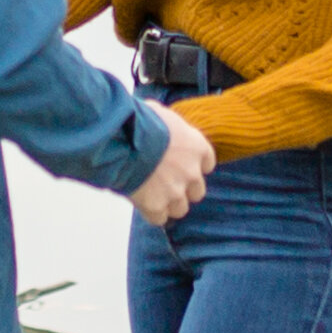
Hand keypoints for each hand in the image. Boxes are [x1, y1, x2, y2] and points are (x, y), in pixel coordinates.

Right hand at [132, 113, 214, 227]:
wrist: (124, 140)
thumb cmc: (140, 122)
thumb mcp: (160, 113)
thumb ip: (167, 125)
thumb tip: (158, 119)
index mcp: (197, 147)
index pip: (207, 164)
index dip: (194, 166)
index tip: (182, 164)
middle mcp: (192, 172)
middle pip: (197, 191)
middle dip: (183, 188)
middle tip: (165, 182)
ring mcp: (175, 191)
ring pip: (180, 208)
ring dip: (168, 203)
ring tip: (151, 194)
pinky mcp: (157, 206)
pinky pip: (159, 218)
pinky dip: (151, 213)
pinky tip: (141, 202)